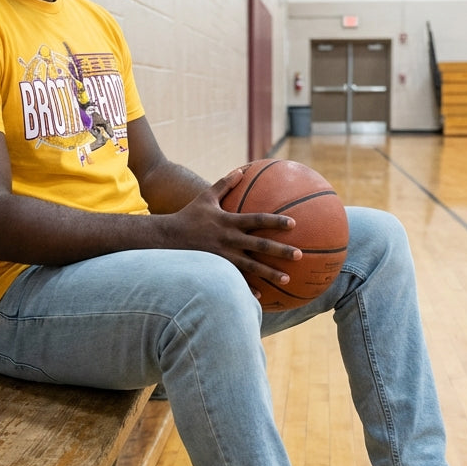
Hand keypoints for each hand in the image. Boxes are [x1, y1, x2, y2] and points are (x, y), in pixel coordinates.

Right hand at [169, 168, 300, 295]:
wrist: (166, 238)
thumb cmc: (188, 216)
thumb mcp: (206, 197)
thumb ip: (225, 183)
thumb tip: (242, 169)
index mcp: (228, 221)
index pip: (257, 219)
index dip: (275, 221)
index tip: (293, 224)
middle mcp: (228, 239)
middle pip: (259, 245)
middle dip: (280, 250)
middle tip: (300, 255)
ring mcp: (222, 256)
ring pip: (251, 266)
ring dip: (270, 273)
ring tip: (287, 278)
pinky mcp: (215, 268)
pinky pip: (235, 280)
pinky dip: (247, 288)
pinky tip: (261, 296)